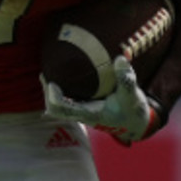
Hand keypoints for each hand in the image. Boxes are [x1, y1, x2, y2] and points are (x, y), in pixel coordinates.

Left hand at [43, 56, 160, 144]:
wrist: (135, 123)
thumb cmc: (132, 110)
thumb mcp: (132, 95)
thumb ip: (126, 78)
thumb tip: (120, 58)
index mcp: (90, 114)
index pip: (64, 110)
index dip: (54, 98)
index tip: (51, 83)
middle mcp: (83, 115)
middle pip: (55, 111)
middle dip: (47, 95)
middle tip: (44, 75)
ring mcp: (83, 113)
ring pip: (58, 108)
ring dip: (51, 93)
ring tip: (47, 74)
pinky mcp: (85, 108)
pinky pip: (66, 102)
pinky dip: (60, 92)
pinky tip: (60, 77)